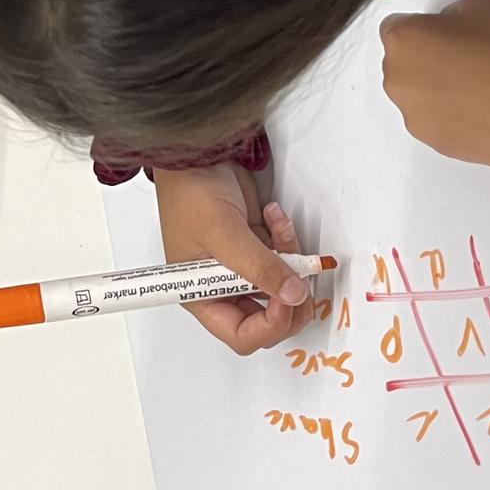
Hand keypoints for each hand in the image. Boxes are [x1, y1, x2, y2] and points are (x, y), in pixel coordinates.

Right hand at [153, 161, 309, 355]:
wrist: (198, 153)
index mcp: (202, 296)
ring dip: (291, 261)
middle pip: (269, 319)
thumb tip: (294, 295)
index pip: (242, 335)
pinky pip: (286, 260)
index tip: (286, 297)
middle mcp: (222, 288)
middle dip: (289, 297)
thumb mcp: (224, 233)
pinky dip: (288, 241)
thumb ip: (260, 268)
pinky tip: (273, 215)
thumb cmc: (190, 192)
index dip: (269, 325)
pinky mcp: (258, 248)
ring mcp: (243, 268)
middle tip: (299, 272)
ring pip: (283, 288)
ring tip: (279, 228)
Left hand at [380, 0, 489, 171]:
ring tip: (483, 91)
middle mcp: (399, 84)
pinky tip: (489, 113)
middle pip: (404, 66)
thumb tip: (447, 34)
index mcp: (403, 43)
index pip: (397, 28)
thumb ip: (450, 16)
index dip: (425, 27)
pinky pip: (441, 123)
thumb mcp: (481, 2)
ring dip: (439, 91)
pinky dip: (456, 117)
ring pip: (421, 98)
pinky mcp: (442, 148)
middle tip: (469, 60)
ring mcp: (419, 121)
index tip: (451, 33)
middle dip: (427, 60)